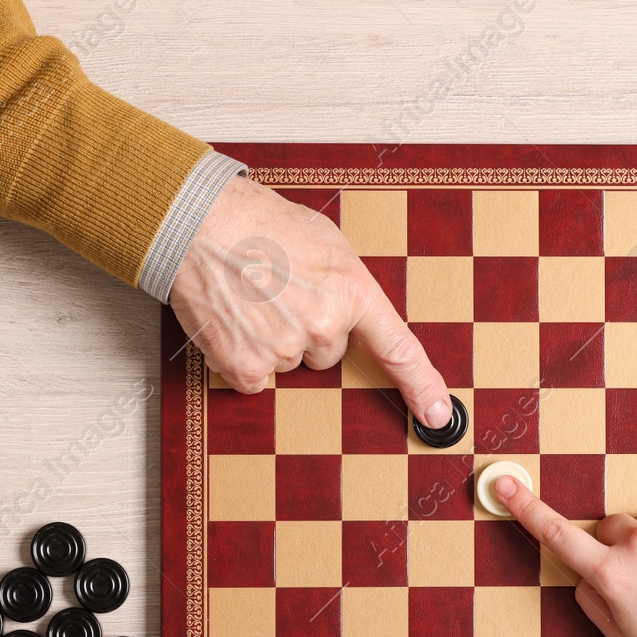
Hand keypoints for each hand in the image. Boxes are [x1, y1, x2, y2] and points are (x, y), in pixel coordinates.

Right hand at [168, 175, 452, 427]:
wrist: (199, 223)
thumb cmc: (258, 222)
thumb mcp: (325, 242)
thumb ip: (346, 283)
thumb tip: (350, 308)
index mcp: (352, 291)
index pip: (399, 350)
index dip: (421, 386)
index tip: (437, 414)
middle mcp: (324, 326)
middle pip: (328, 353)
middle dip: (308, 329)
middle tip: (281, 293)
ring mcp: (285, 350)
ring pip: (290, 363)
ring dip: (274, 339)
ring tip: (252, 298)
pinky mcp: (248, 367)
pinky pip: (258, 378)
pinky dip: (245, 357)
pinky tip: (236, 321)